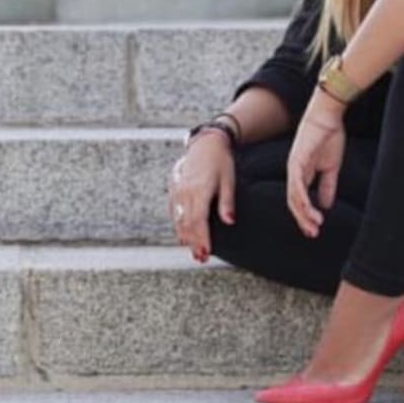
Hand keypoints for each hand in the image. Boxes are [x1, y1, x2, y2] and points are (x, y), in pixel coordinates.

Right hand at [168, 130, 235, 263]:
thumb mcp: (229, 180)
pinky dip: (179, 226)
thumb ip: (227, 202)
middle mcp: (185, 192)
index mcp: (199, 190)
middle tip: (201, 259)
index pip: (198, 221)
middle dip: (194, 243)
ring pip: (178, 220)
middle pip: (187, 224)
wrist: (206, 143)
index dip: (202, 239)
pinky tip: (184, 236)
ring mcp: (177, 191)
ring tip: (194, 253)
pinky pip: (174, 212)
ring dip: (185, 237)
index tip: (207, 254)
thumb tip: (230, 222)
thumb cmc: (220, 161)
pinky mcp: (174, 190)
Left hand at [286, 88, 346, 237]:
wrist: (328, 115)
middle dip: (303, 219)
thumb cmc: (329, 136)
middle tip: (313, 234)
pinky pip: (297, 184)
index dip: (306, 215)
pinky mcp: (297, 161)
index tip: (315, 230)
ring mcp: (294, 167)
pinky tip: (310, 210)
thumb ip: (328, 185)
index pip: (300, 199)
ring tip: (314, 226)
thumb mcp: (331, 167)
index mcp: (302, 173)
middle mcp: (294, 172)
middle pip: (294, 202)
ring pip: (294, 197)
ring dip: (303, 214)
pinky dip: (303, 199)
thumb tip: (327, 205)